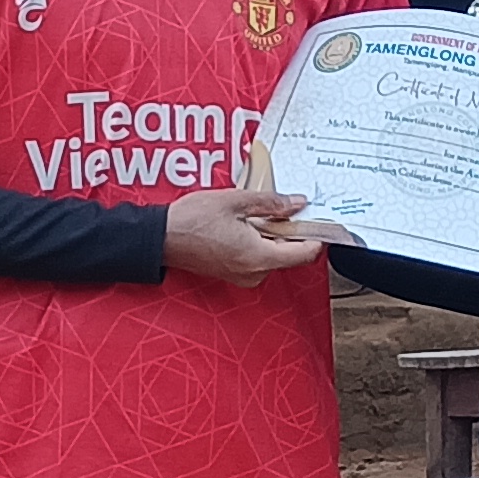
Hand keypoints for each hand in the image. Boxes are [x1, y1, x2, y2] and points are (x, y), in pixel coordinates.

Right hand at [164, 185, 331, 288]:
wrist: (161, 238)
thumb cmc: (191, 221)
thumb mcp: (236, 201)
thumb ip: (271, 202)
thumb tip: (296, 204)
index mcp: (259, 257)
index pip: (305, 254)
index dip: (316, 235)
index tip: (317, 219)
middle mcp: (255, 273)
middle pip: (290, 254)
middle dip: (290, 230)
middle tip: (280, 207)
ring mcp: (244, 276)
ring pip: (274, 255)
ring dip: (272, 235)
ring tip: (253, 215)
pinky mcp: (234, 274)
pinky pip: (258, 259)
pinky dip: (259, 242)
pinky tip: (244, 225)